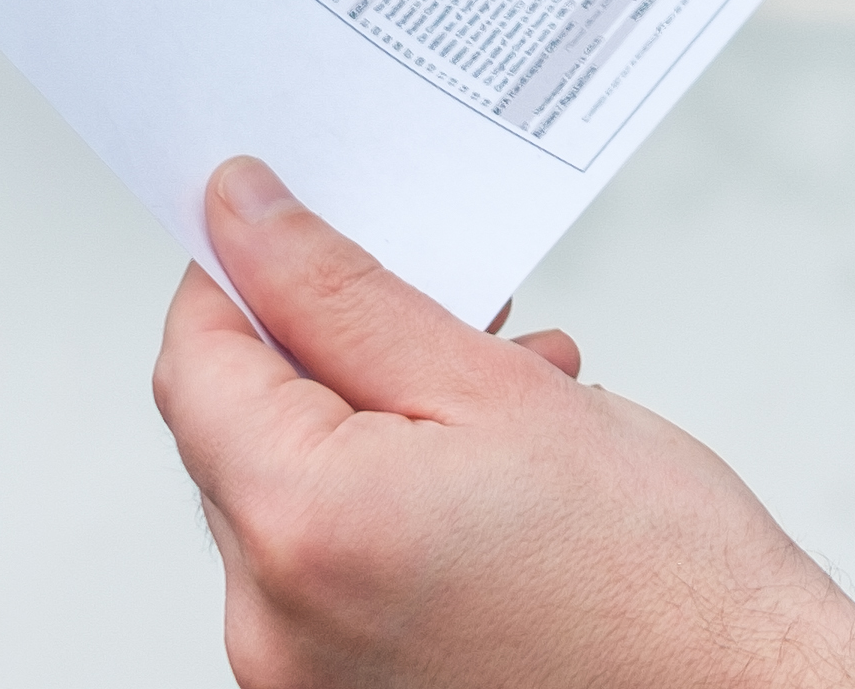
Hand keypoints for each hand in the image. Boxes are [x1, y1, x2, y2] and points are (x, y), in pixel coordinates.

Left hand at [153, 155, 854, 688]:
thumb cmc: (658, 574)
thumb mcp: (500, 386)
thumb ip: (347, 293)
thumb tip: (245, 213)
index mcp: (301, 529)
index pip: (195, 361)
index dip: (239, 270)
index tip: (290, 213)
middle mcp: (272, 626)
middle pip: (242, 434)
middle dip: (340, 353)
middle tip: (463, 316)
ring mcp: (301, 680)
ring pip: (298, 500)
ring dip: (380, 429)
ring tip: (513, 405)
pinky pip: (333, 572)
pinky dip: (393, 509)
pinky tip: (495, 484)